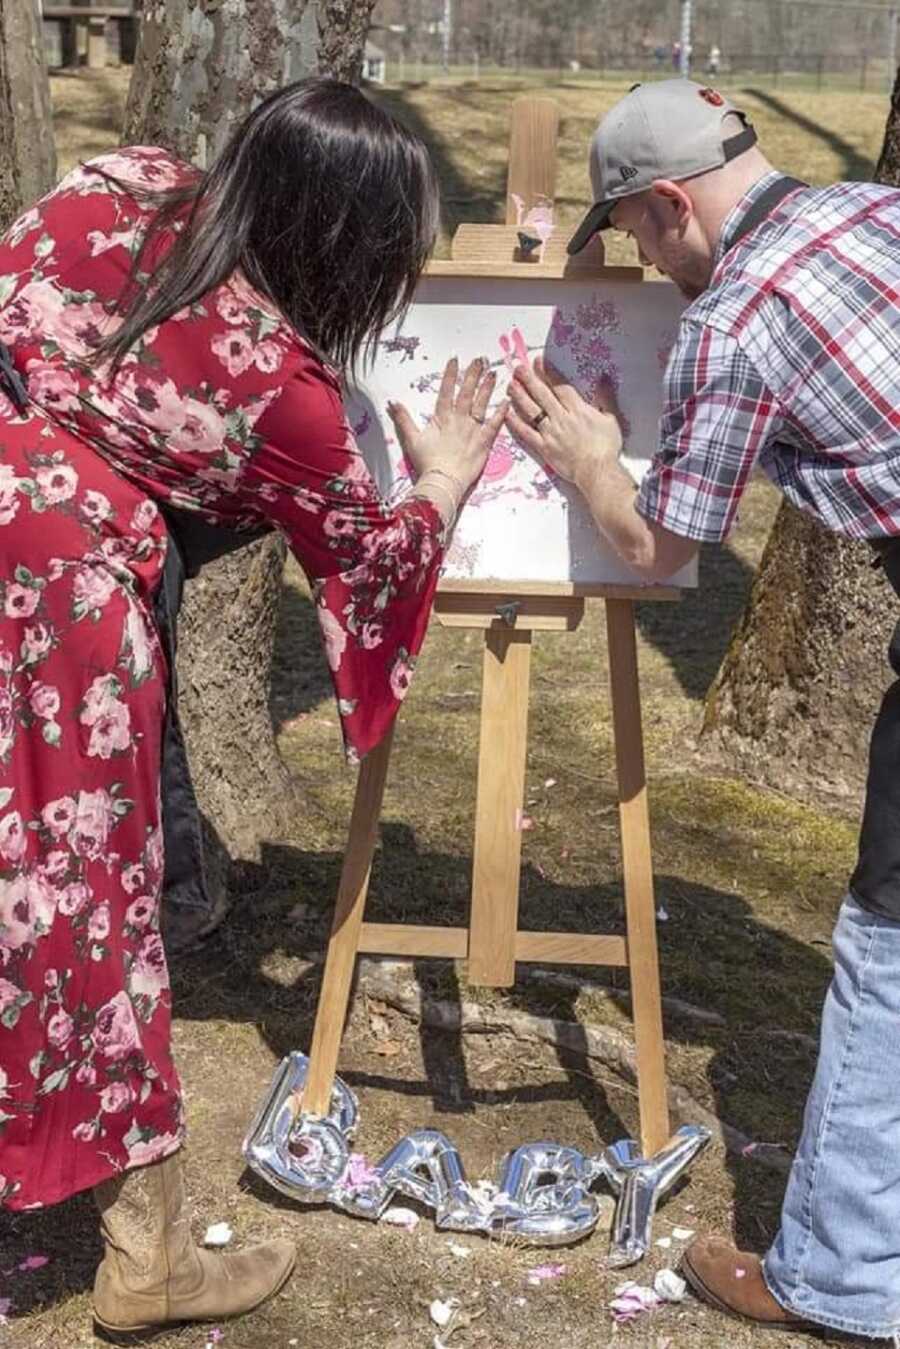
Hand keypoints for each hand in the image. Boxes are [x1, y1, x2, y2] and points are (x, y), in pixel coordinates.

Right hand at [388, 357, 506, 495]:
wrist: (444, 481)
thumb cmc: (427, 462)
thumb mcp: (411, 439)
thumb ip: (403, 419)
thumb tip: (392, 402)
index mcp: (442, 417)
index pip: (446, 390)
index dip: (451, 374)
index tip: (455, 359)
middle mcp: (459, 419)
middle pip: (467, 392)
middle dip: (473, 374)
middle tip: (480, 359)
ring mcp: (473, 430)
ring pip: (481, 404)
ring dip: (487, 388)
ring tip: (493, 373)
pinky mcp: (484, 442)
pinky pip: (494, 424)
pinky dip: (501, 413)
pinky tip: (506, 401)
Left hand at [506, 356, 622, 486]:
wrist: (597, 471)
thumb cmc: (606, 448)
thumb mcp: (610, 419)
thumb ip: (605, 398)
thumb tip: (603, 378)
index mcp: (577, 409)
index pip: (559, 386)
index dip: (546, 372)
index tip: (537, 362)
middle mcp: (561, 418)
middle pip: (542, 394)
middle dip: (529, 379)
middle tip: (518, 368)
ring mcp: (550, 433)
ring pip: (531, 411)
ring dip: (519, 396)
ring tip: (510, 385)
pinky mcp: (544, 448)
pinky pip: (527, 433)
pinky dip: (516, 423)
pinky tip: (507, 414)